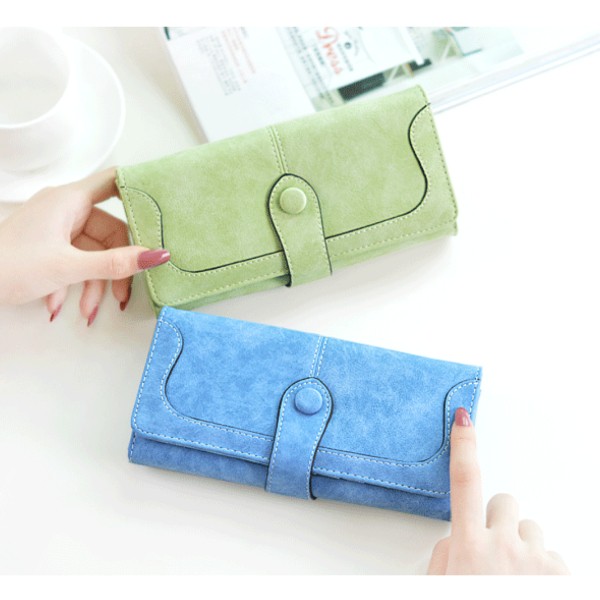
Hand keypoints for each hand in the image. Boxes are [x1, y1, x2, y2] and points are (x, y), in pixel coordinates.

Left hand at [0, 167, 169, 323]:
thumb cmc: (8, 266)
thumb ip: (116, 263)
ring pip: (92, 253)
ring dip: (94, 285)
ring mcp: (55, 229)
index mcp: (68, 201)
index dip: (138, 191)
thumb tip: (156, 256)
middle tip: (121, 295)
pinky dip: (74, 284)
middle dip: (114, 268)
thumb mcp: (69, 267)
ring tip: (88, 311)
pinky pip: (75, 261)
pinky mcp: (47, 246)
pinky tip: (62, 305)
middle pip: (109, 232)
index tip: (160, 209)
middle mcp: (64, 210)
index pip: (112, 182)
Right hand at [427, 408, 568, 574]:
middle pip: (504, 502)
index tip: (464, 420)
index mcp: (469, 548)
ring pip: (531, 530)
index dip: (464, 447)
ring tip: (515, 579)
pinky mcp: (564, 575)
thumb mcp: (439, 588)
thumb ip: (444, 556)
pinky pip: (554, 556)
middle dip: (498, 517)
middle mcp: (505, 547)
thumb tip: (455, 537)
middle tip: (493, 546)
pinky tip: (535, 592)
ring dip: (523, 546)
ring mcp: (538, 561)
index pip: (464, 482)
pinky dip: (545, 569)